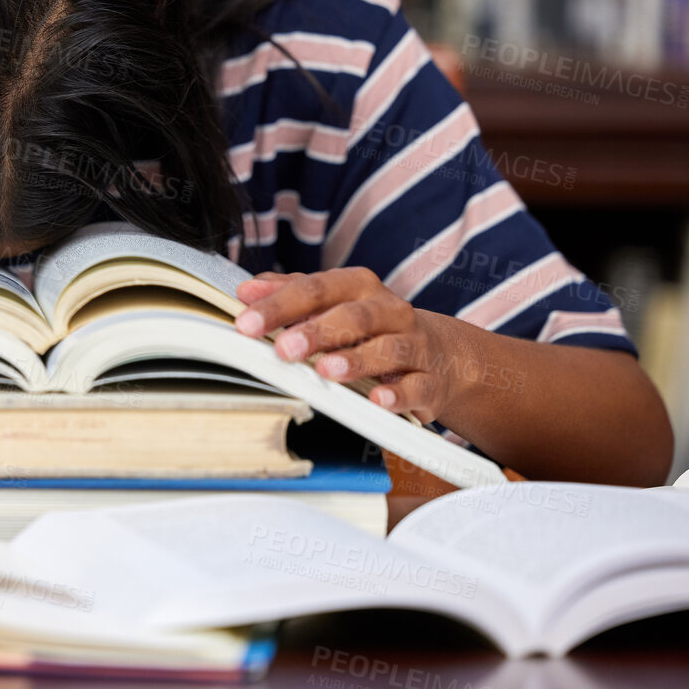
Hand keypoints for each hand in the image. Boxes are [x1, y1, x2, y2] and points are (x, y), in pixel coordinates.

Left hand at [232, 267, 463, 422]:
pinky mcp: (430, 381)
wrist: (441, 353)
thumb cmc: (372, 326)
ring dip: (356, 360)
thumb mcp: (333, 302)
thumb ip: (291, 294)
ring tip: (327, 371)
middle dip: (317, 332)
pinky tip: (378, 401)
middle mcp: (389, 311)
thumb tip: (247, 289)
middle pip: (354, 316)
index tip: (247, 323)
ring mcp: (414, 345)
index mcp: (359, 287)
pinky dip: (398, 394)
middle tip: (284, 348)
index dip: (279, 305)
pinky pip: (417, 386)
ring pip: (387, 348)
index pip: (315, 289)